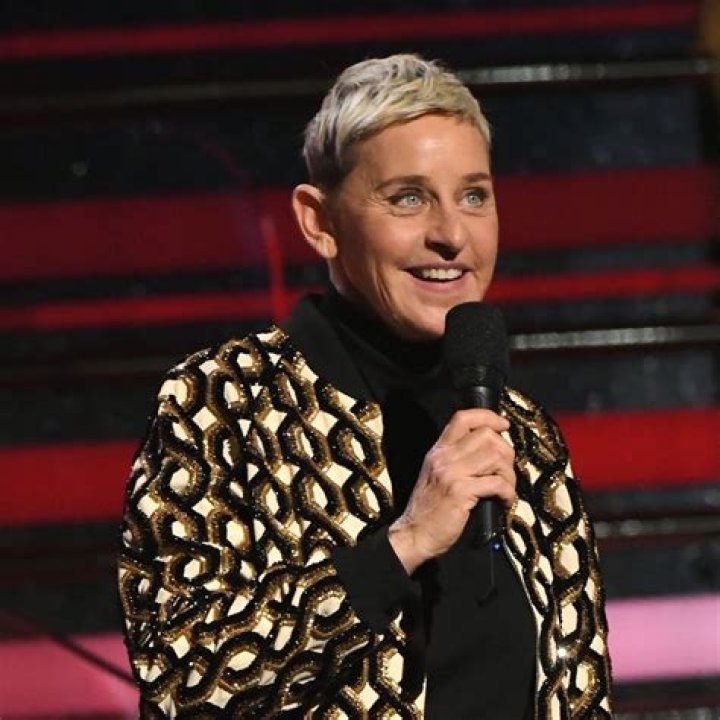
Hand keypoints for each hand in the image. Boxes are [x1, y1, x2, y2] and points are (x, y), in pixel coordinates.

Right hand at [388, 408, 515, 573]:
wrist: (413, 534)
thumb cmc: (429, 508)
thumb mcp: (437, 475)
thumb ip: (456, 459)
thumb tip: (489, 451)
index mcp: (438, 450)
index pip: (463, 418)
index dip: (488, 416)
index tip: (503, 426)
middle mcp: (444, 457)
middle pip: (486, 436)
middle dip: (506, 452)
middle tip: (506, 471)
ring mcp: (451, 473)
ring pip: (495, 457)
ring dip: (509, 474)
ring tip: (507, 489)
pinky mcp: (460, 492)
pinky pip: (497, 483)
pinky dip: (508, 492)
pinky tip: (505, 501)